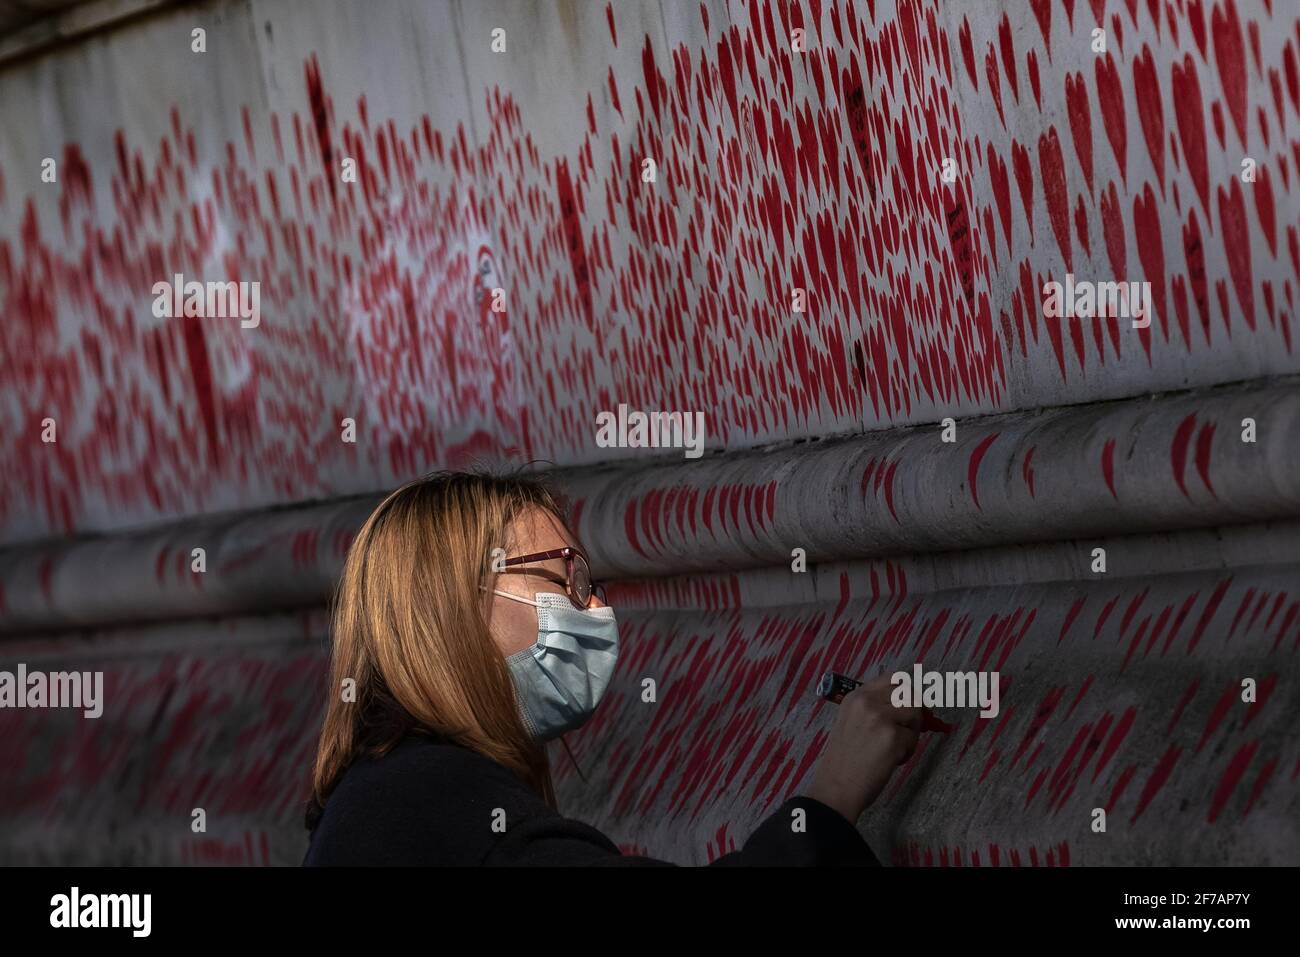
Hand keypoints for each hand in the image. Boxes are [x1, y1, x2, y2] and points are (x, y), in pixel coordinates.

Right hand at [805, 674, 919, 823]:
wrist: (836, 788)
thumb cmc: (843, 761)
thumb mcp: (850, 723)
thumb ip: (872, 710)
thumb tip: (905, 705)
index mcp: (855, 697)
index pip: (892, 679)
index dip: (906, 692)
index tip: (909, 706)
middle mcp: (867, 702)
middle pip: (909, 693)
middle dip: (914, 711)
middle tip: (908, 729)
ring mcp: (880, 717)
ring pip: (915, 714)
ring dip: (911, 732)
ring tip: (895, 748)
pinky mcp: (893, 737)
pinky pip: (913, 738)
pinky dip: (908, 751)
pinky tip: (892, 760)